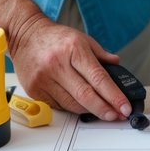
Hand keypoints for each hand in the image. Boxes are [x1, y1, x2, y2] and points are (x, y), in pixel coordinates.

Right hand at [7, 12, 128, 118]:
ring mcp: (44, 79)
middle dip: (104, 109)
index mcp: (74, 49)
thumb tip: (117, 67)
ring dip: (90, 111)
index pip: (98, 78)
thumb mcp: (82, 38)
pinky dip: (72, 108)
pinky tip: (81, 106)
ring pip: (72, 104)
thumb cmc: (55, 37)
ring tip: (104, 112)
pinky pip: (59, 106)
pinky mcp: (35, 91)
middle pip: (85, 95)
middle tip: (117, 116)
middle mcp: (58, 64)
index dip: (113, 95)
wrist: (25, 34)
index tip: (124, 106)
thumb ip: (101, 54)